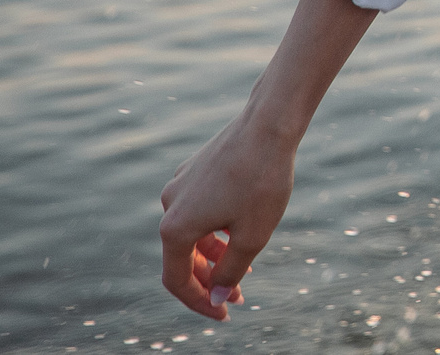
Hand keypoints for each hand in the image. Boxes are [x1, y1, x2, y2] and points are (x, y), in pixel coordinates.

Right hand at [158, 114, 295, 320]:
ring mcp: (179, 185)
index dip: (199, 302)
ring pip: (192, 233)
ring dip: (214, 255)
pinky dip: (216, 229)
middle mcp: (169, 206)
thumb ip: (231, 273)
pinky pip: (199, 210)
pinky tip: (240, 230)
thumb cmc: (263, 180)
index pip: (177, 280)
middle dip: (209, 280)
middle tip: (238, 296)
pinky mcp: (194, 170)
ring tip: (245, 266)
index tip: (224, 314)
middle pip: (182, 257)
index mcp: (175, 228)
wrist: (270, 124)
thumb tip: (217, 298)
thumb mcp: (252, 236)